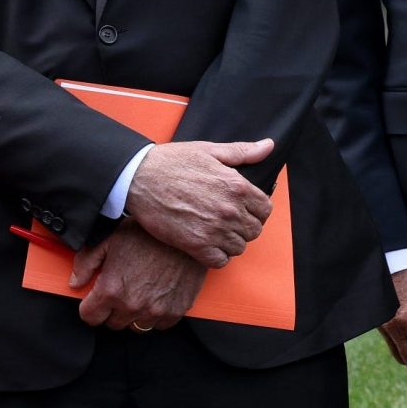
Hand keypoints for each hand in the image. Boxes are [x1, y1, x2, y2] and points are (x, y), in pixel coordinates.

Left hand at [71, 224, 205, 329]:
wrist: (185, 234)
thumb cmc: (147, 234)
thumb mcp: (108, 240)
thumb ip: (86, 262)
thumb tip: (75, 282)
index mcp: (111, 289)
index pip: (90, 318)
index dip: (90, 308)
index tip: (94, 301)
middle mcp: (132, 305)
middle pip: (112, 324)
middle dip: (111, 310)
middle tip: (119, 291)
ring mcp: (155, 311)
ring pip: (135, 327)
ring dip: (133, 315)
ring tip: (138, 293)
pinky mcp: (176, 311)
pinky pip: (159, 326)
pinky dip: (155, 316)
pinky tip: (155, 297)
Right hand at [122, 138, 275, 269]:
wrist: (137, 177)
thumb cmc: (171, 162)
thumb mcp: (209, 150)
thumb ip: (242, 151)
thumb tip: (268, 147)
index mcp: (237, 186)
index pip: (265, 209)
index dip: (255, 210)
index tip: (241, 210)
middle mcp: (230, 210)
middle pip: (254, 231)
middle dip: (242, 227)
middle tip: (224, 221)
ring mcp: (214, 229)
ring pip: (238, 247)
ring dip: (229, 242)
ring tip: (213, 232)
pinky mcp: (195, 244)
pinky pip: (220, 261)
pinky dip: (215, 256)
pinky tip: (205, 245)